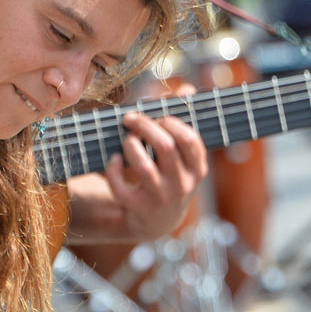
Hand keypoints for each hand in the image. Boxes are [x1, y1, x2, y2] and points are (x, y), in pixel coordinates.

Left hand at [65, 109, 207, 243]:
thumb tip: (186, 89)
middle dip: (145, 126)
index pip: (189, 138)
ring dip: (130, 145)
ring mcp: (160, 198)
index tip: (158, 116)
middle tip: (131, 118)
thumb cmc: (170, 177)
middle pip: (165, 146)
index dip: (170, 120)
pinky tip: (112, 159)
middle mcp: (182, 185)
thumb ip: (184, 121)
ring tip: (127, 139)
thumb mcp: (184, 156)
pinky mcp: (137, 207)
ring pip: (143, 166)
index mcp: (197, 169)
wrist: (157, 222)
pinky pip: (120, 186)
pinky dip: (113, 169)